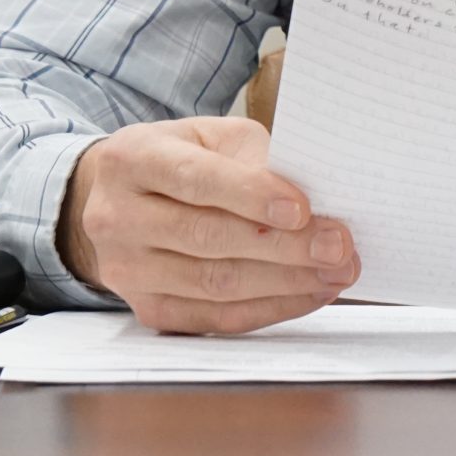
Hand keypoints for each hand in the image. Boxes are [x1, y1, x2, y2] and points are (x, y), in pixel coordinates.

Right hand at [58, 115, 358, 333]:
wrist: (118, 200)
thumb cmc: (180, 160)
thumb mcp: (210, 137)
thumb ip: (253, 158)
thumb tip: (310, 200)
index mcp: (133, 159)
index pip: (194, 178)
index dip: (250, 195)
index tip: (302, 208)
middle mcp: (118, 217)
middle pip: (208, 237)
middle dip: (283, 245)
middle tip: (338, 246)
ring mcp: (127, 270)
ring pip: (214, 284)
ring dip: (285, 282)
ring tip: (336, 272)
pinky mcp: (147, 309)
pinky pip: (215, 318)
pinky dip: (269, 308)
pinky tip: (308, 293)